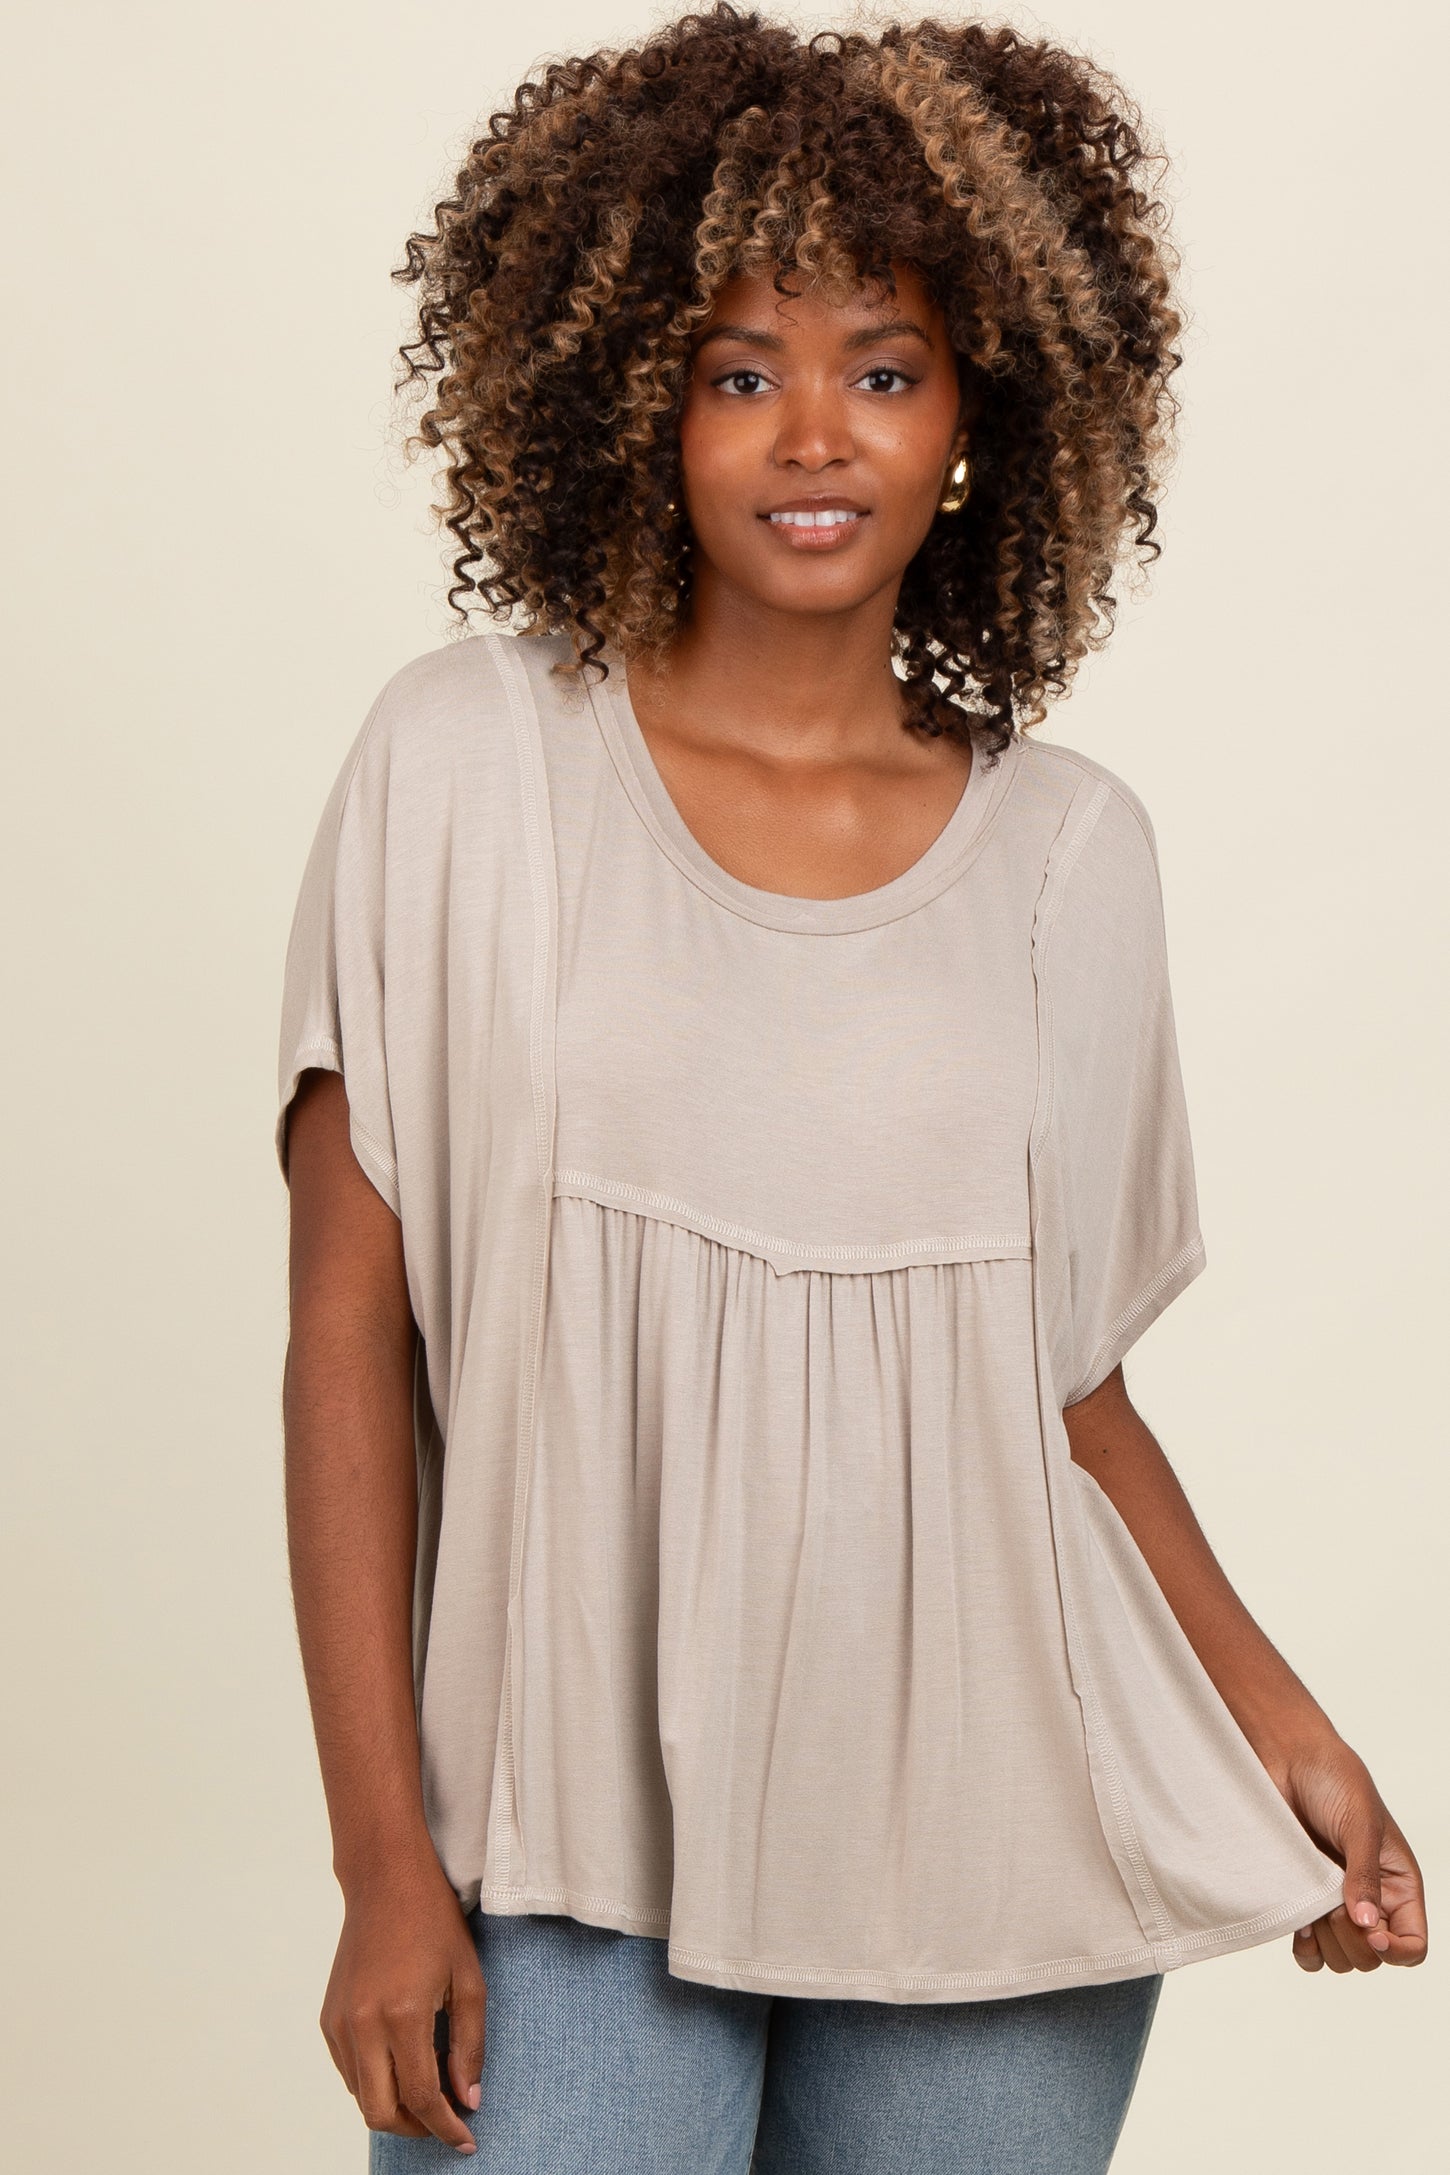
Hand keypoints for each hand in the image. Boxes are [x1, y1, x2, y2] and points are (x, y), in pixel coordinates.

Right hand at [321, 1857, 485, 2152]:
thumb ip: (469, 2045)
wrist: (386, 1881)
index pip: (421, 2097)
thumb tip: (468, 2099)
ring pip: (361, 2097)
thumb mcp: (468, 1980)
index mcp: (403, 2014)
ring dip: (394, 2107)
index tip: (466, 2140)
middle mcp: (363, 2024)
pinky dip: (374, 2082)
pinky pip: (349, 2072)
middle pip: (382, 2112)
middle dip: (416, 2128)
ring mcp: (339, 2023)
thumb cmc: (434, 1923)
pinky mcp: (327, 2018)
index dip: (445, 2127)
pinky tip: (402, 2063)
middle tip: (446, 2120)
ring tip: (428, 2087)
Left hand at [1267, 1729, 1428, 1974]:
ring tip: (1314, 1904)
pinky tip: (1298, 1920)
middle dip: (1354, 1941)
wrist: (1287, 1758)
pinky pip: (1308, 1951)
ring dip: (1327, 1944)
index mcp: (1398, 1885)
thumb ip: (1364, 1876)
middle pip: (1373, 1959)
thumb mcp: (1360, 1825)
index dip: (1396, 1951)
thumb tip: (1367, 1925)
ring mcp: (1334, 1904)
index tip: (1371, 1933)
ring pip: (1341, 1959)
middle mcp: (1370, 1900)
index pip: (1412, 1945)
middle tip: (1334, 1904)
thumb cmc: (1334, 1780)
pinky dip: (1304, 1947)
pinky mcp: (1303, 1900)